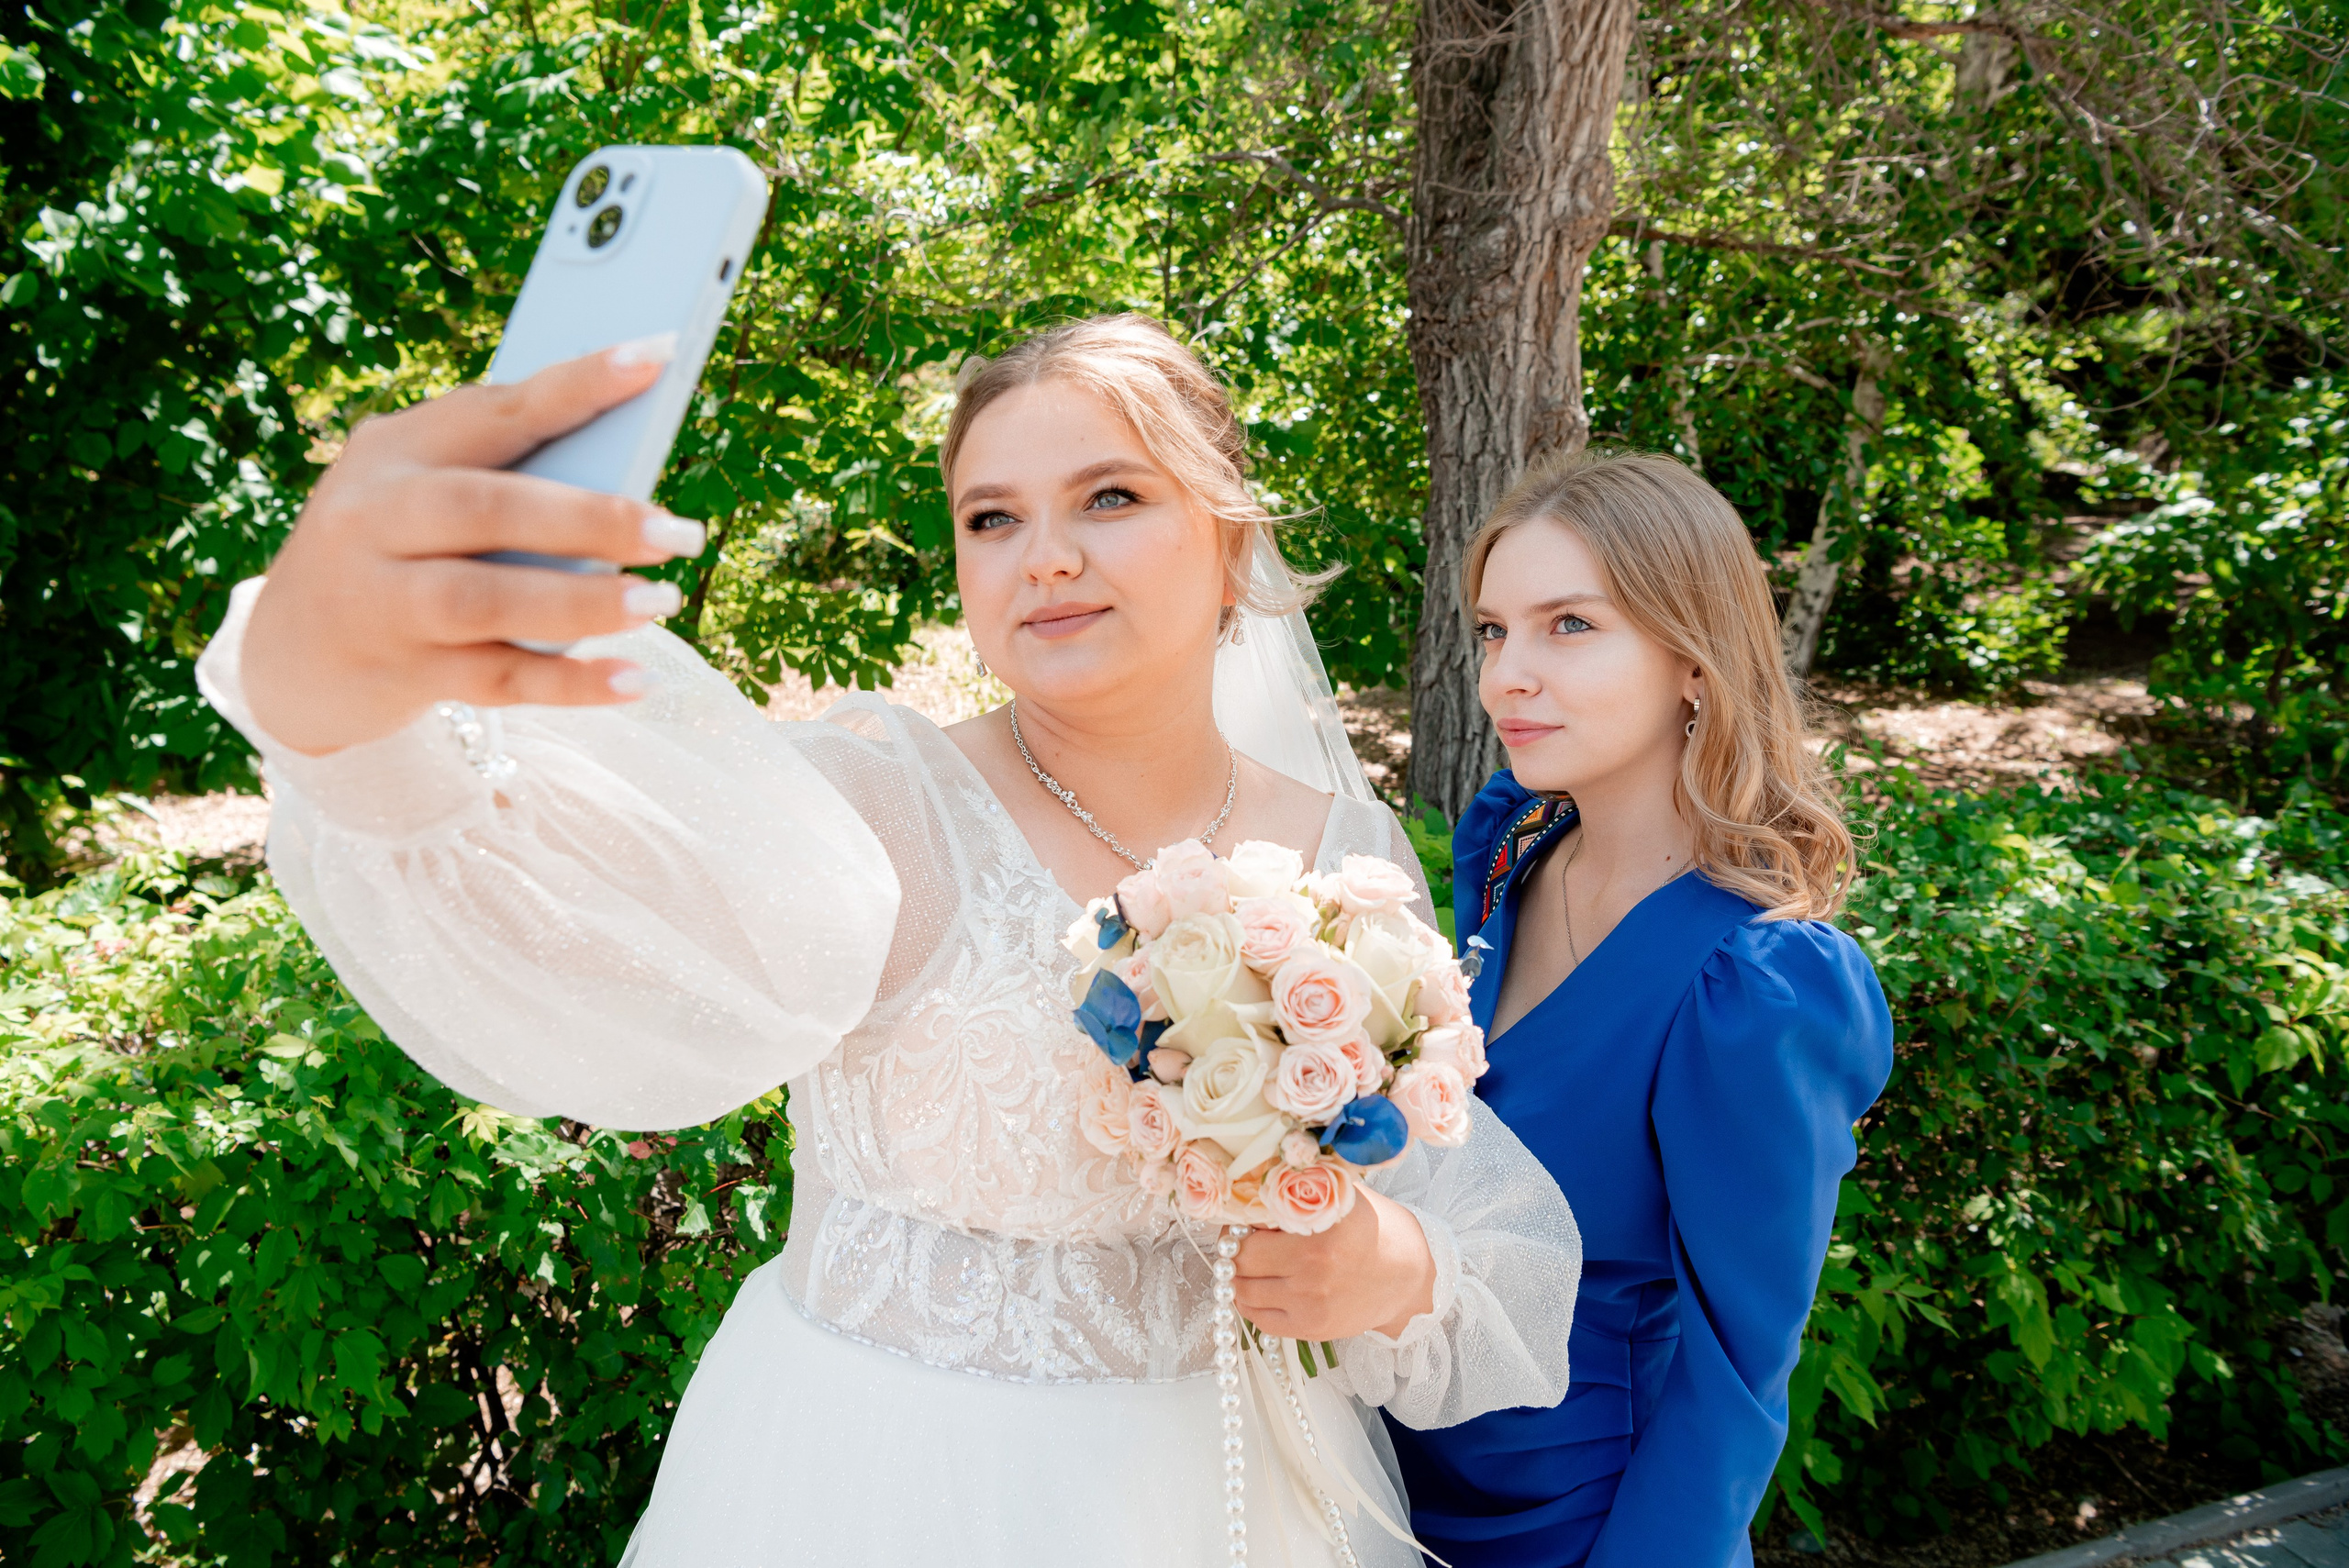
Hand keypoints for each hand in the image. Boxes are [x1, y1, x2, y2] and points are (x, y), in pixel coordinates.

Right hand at [241, 341, 706, 756]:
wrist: (291, 653)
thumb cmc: (395, 549)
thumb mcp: (419, 492)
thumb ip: (502, 477)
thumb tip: (626, 477)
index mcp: (391, 452)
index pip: (493, 410)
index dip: (575, 385)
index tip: (654, 356)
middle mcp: (374, 519)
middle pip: (485, 508)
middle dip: (590, 517)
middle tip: (678, 531)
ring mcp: (382, 600)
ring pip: (485, 600)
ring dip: (582, 603)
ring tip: (663, 600)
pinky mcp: (403, 673)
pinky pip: (499, 679)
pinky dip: (572, 683)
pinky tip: (636, 680)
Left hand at [1233, 1185, 1436, 1341]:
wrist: (1409, 1275)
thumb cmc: (1375, 1229)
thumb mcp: (1341, 1197)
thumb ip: (1297, 1193)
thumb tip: (1246, 1190)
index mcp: (1319, 1229)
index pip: (1248, 1229)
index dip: (1238, 1223)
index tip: (1241, 1220)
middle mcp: (1313, 1268)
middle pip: (1239, 1262)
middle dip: (1234, 1249)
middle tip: (1240, 1241)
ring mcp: (1311, 1303)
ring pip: (1243, 1293)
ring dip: (1238, 1278)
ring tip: (1250, 1265)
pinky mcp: (1313, 1328)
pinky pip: (1260, 1320)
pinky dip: (1252, 1304)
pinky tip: (1262, 1288)